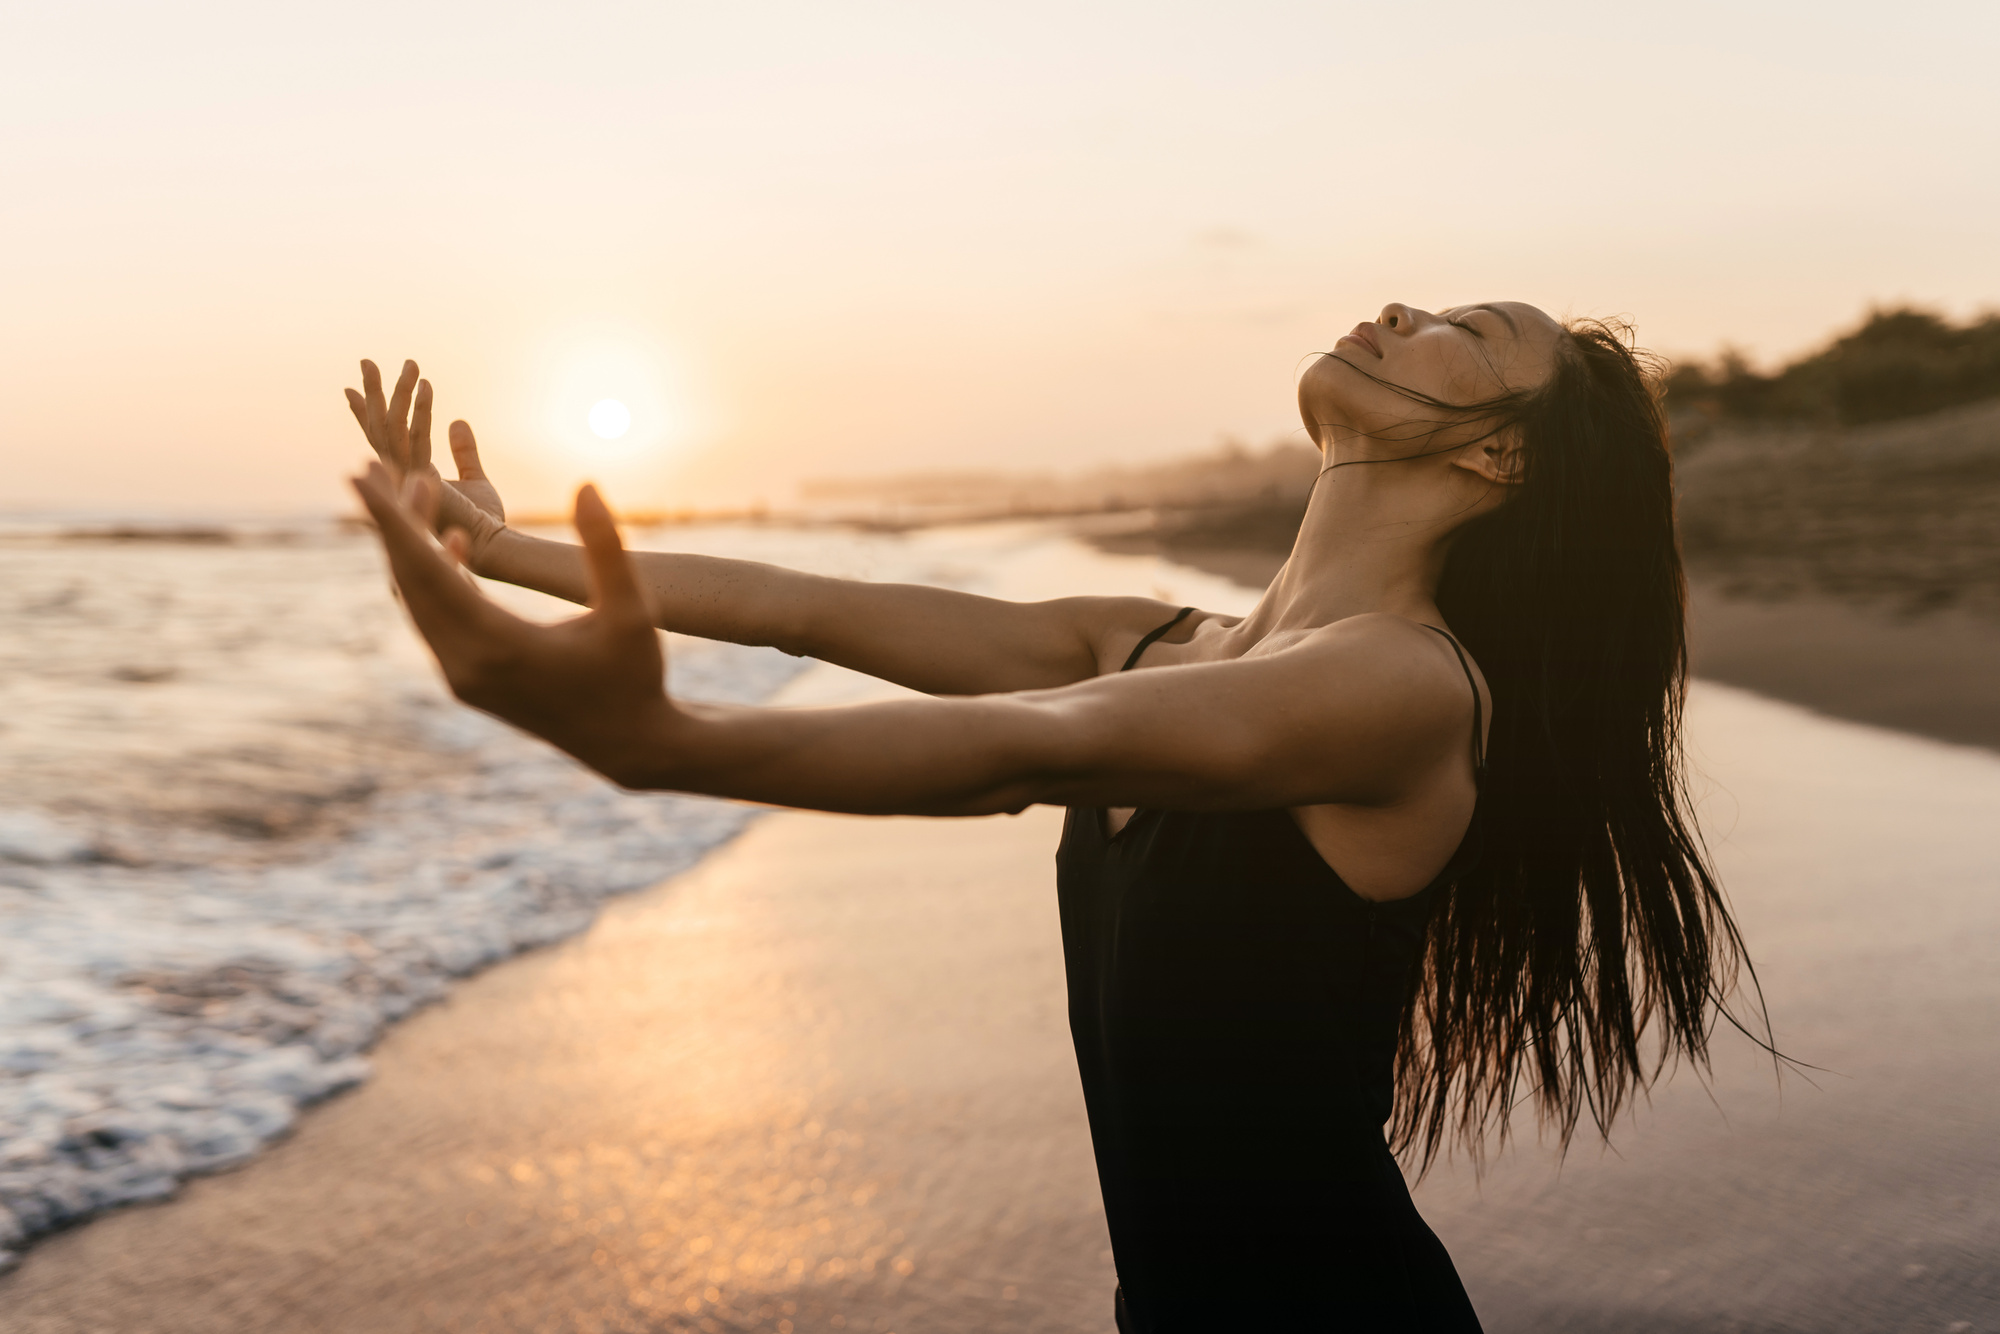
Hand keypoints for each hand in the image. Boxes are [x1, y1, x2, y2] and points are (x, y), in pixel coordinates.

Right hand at [344, 359, 507, 568]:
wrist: (491, 547)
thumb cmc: (483, 521)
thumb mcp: (475, 479)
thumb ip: (463, 451)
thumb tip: (457, 422)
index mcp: (406, 478)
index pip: (380, 440)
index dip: (365, 414)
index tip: (352, 389)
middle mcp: (398, 478)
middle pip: (377, 429)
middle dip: (373, 394)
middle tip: (368, 360)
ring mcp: (404, 479)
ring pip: (391, 428)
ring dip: (398, 392)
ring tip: (410, 363)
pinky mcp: (419, 480)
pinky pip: (415, 437)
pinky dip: (421, 410)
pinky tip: (427, 386)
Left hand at [350, 462, 676, 786]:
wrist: (628, 746)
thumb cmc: (635, 676)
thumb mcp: (631, 611)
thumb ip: (607, 547)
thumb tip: (586, 485)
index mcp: (498, 644)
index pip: (427, 568)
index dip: (390, 518)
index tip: (358, 475)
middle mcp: (466, 664)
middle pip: (409, 580)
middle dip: (391, 520)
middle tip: (374, 465)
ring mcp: (462, 677)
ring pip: (417, 600)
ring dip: (411, 547)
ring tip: (419, 491)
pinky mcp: (467, 682)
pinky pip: (434, 620)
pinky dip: (433, 578)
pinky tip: (452, 545)